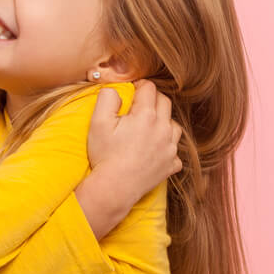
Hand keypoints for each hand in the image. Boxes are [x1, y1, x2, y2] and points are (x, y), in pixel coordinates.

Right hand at [85, 79, 181, 209]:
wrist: (114, 188)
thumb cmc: (105, 155)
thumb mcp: (98, 122)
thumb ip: (107, 98)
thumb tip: (115, 88)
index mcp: (146, 115)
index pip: (149, 88)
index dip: (139, 86)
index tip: (131, 92)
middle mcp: (163, 129)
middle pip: (165, 102)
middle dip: (152, 99)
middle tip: (138, 106)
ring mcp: (170, 148)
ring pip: (174, 125)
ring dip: (163, 121)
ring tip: (148, 127)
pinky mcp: (171, 164)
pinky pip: (175, 150)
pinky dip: (167, 147)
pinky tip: (155, 149)